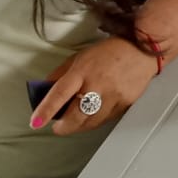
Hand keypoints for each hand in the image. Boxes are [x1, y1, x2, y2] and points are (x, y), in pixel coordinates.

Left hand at [31, 38, 157, 134]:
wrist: (142, 50)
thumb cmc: (109, 52)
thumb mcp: (79, 57)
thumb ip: (60, 75)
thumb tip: (44, 93)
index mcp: (82, 70)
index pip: (59, 94)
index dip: (46, 110)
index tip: (35, 122)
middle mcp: (97, 84)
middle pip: (75, 116)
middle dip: (63, 127)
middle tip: (58, 127)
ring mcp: (113, 96)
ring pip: (91, 122)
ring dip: (79, 126)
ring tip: (75, 122)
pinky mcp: (125, 103)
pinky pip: (106, 119)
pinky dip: (96, 120)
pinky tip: (93, 115)